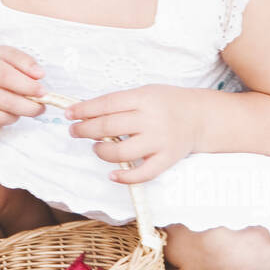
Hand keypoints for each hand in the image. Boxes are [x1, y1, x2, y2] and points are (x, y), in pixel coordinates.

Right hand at [0, 45, 46, 139]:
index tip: (42, 93)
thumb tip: (39, 75)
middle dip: (29, 108)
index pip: (8, 78)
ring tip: (14, 108)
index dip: (29, 87)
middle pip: (6, 102)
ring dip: (13, 117)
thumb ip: (23, 61)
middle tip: (38, 107)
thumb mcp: (2, 54)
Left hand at [64, 84, 196, 183]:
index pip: (107, 104)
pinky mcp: (167, 160)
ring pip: (122, 152)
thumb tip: (86, 112)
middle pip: (109, 126)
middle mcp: (151, 120)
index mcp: (144, 98)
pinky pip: (143, 174)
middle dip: (85, 129)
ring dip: (102, 151)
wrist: (200, 117)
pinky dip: (125, 177)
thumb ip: (119, 102)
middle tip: (74, 131)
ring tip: (96, 147)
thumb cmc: (166, 102)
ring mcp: (160, 141)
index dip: (84, 109)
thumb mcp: (144, 92)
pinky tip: (112, 174)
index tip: (69, 114)